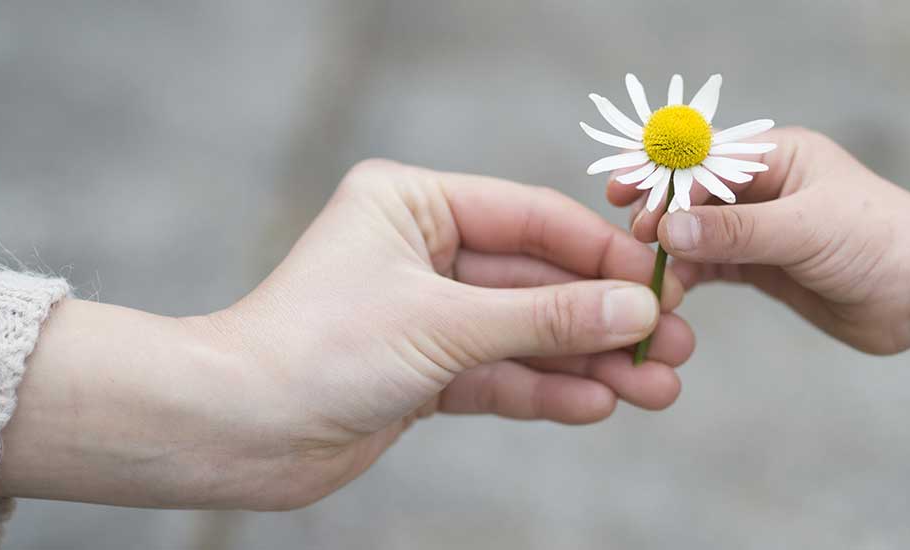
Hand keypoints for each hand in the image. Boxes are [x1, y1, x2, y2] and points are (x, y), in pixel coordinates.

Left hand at [0, 160, 691, 510]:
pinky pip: (499, 374)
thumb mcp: (446, 325)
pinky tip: (600, 404)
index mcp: (413, 203)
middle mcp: (420, 250)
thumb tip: (636, 310)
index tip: (663, 287)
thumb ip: (546, 319)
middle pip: (536, 282)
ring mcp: (424, 313)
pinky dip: (546, 391)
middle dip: (604, 320)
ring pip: (525, 335)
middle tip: (676, 347)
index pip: (531, 219)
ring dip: (588, 363)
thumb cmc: (316, 350)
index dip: (601, 256)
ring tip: (656, 389)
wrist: (234, 432)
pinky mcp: (422, 371)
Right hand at [610, 128, 909, 353]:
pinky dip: (689, 278)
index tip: (628, 200)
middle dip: (660, 216)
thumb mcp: (806, 231)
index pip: (705, 160)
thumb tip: (668, 231)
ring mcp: (762, 229)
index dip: (663, 179)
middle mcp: (765, 188)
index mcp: (777, 157)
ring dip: (671, 254)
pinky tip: (670, 294)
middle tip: (629, 242)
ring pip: (698, 236)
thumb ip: (737, 232)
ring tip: (647, 279)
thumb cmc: (879, 244)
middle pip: (693, 197)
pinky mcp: (763, 268)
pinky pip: (712, 268)